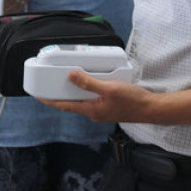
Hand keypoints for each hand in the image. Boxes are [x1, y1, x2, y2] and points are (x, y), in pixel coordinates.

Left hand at [37, 70, 157, 122]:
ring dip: (74, 93)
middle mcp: (94, 113)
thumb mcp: (109, 88)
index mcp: (91, 110)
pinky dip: (86, 92)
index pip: (65, 106)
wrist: (151, 109)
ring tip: (65, 82)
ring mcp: (101, 111)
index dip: (50, 101)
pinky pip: (92, 99)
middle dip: (60, 96)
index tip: (38, 97)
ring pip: (82, 101)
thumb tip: (71, 77)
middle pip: (72, 104)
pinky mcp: (108, 107)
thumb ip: (89, 83)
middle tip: (49, 86)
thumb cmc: (132, 101)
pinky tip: (88, 83)